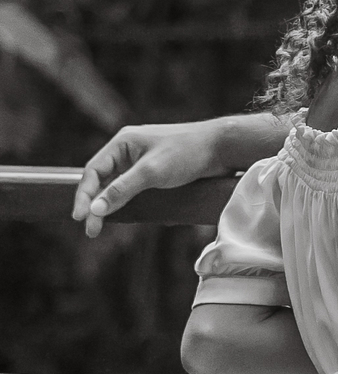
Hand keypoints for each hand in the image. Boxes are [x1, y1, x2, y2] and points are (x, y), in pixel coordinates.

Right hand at [72, 119, 233, 236]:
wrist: (222, 148)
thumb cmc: (187, 153)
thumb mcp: (152, 172)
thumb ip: (122, 190)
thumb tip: (96, 209)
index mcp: (123, 142)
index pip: (93, 170)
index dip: (84, 195)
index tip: (80, 217)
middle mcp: (129, 151)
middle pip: (102, 180)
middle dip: (95, 205)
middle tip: (91, 231)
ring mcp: (142, 162)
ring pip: (116, 187)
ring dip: (109, 206)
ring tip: (100, 227)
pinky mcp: (155, 173)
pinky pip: (132, 189)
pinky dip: (125, 203)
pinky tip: (122, 216)